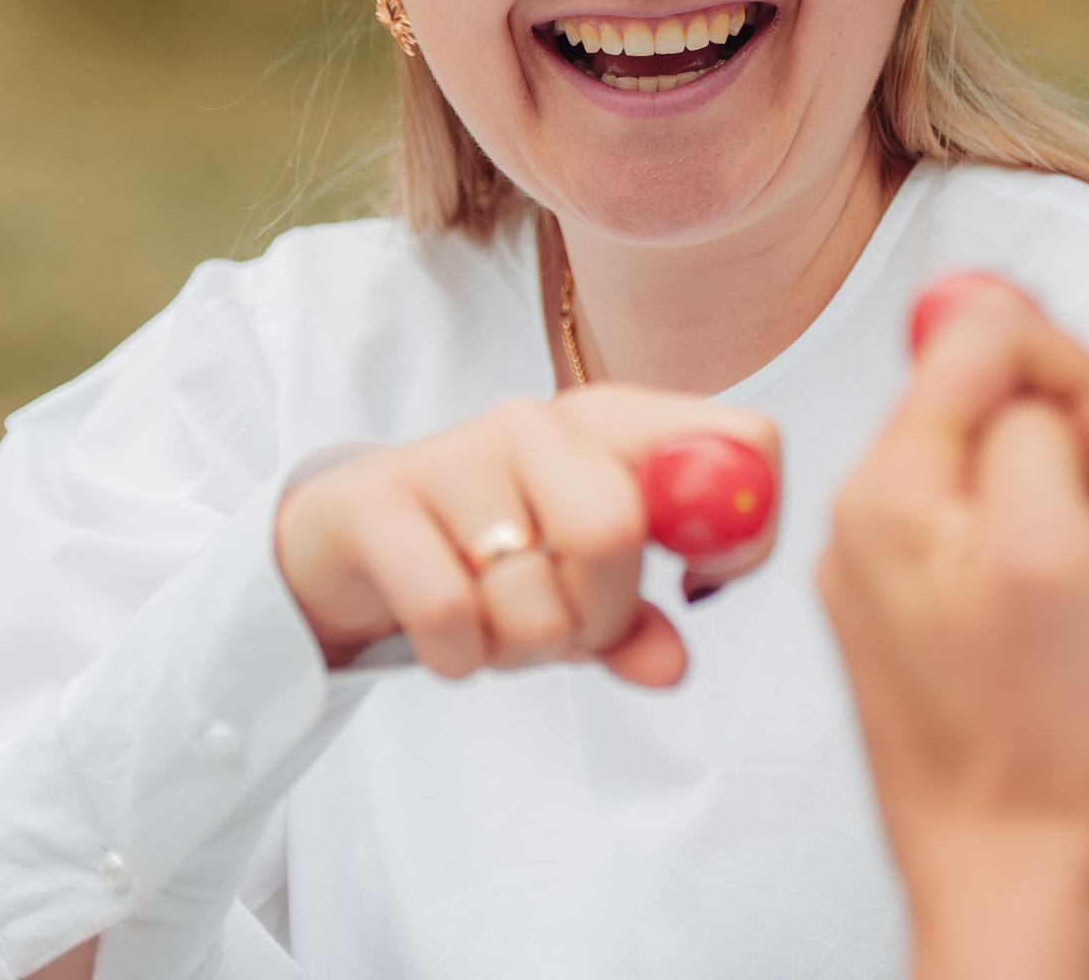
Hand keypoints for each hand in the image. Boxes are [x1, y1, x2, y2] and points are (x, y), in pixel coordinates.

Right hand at [275, 386, 778, 687]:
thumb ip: (635, 623)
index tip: (698, 587)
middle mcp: (537, 421)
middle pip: (615, 530)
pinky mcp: (379, 501)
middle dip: (599, 618)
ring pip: (532, 590)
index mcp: (612, 423)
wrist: (344, 541)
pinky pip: (451, 615)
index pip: (742, 440)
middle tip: (567, 632)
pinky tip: (450, 640)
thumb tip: (672, 667)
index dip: (744, 532)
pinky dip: (462, 657)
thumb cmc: (487, 556)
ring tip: (497, 629)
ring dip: (523, 648)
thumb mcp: (576, 586)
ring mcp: (454, 452)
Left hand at [818, 276, 1088, 979]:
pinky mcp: (912, 616)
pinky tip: (1055, 620)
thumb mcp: (1059, 542)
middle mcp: (864, 518)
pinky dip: (1037, 553)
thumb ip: (1022, 411)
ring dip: (1055, 502)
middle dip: (1062, 444)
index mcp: (886, 487)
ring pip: (993, 462)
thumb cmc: (1046, 742)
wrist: (1016, 879)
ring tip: (1075, 591)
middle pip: (981, 392)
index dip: (1067, 379)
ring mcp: (883, 570)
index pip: (978, 333)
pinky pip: (983, 531)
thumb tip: (991, 319)